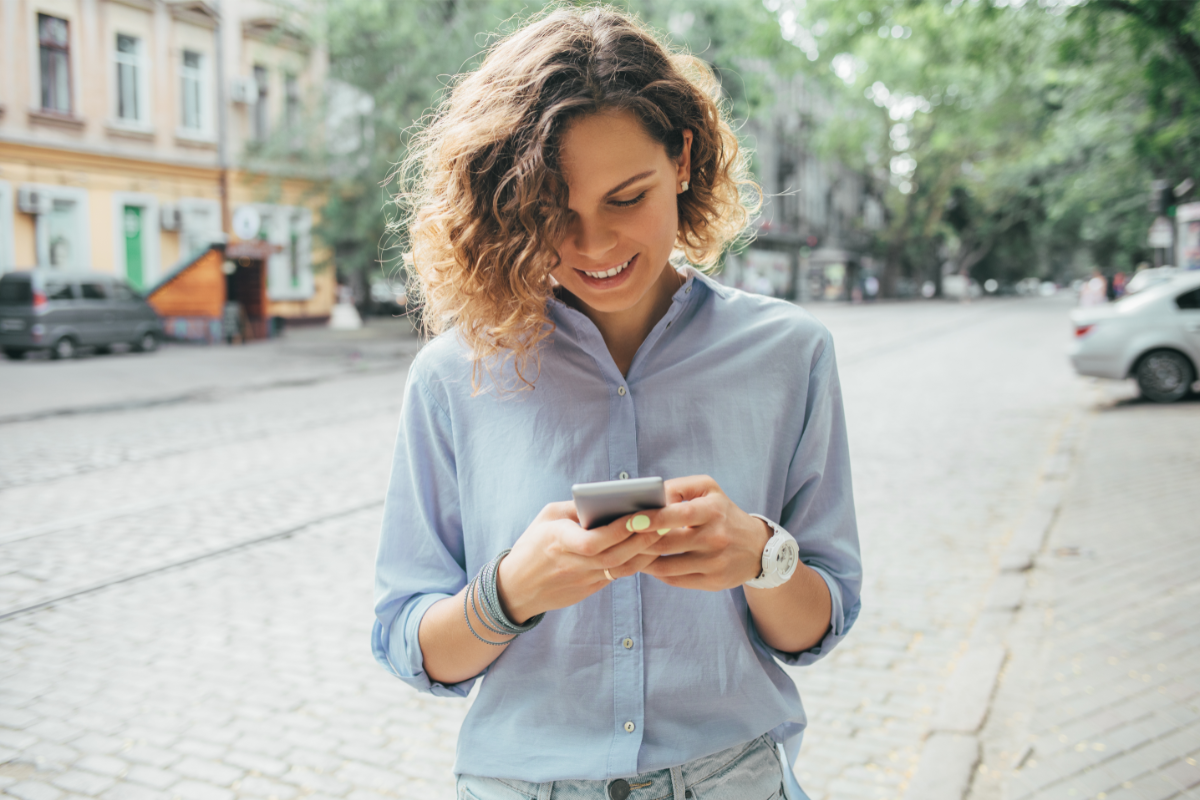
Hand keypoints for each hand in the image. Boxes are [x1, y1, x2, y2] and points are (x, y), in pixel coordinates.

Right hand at [496, 501, 662, 622]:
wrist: (516, 588)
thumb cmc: (532, 544)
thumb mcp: (546, 517)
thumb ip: (575, 508)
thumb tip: (607, 500)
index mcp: (557, 541)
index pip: (593, 541)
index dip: (618, 530)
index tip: (638, 514)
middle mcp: (571, 563)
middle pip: (614, 555)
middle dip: (641, 539)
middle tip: (662, 521)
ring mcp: (581, 580)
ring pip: (621, 569)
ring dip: (644, 552)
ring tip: (661, 533)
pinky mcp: (588, 590)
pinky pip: (617, 577)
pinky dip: (635, 563)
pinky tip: (649, 549)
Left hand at [635, 475, 770, 590]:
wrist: (758, 547)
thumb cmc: (723, 512)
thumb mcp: (708, 490)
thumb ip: (677, 488)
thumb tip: (648, 497)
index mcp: (713, 511)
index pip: (678, 514)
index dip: (652, 518)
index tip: (629, 520)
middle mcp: (716, 538)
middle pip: (667, 543)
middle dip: (639, 543)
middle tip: (619, 540)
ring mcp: (715, 563)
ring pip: (666, 566)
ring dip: (643, 561)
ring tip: (628, 553)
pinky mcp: (714, 582)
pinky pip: (675, 580)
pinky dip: (657, 573)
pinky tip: (648, 565)